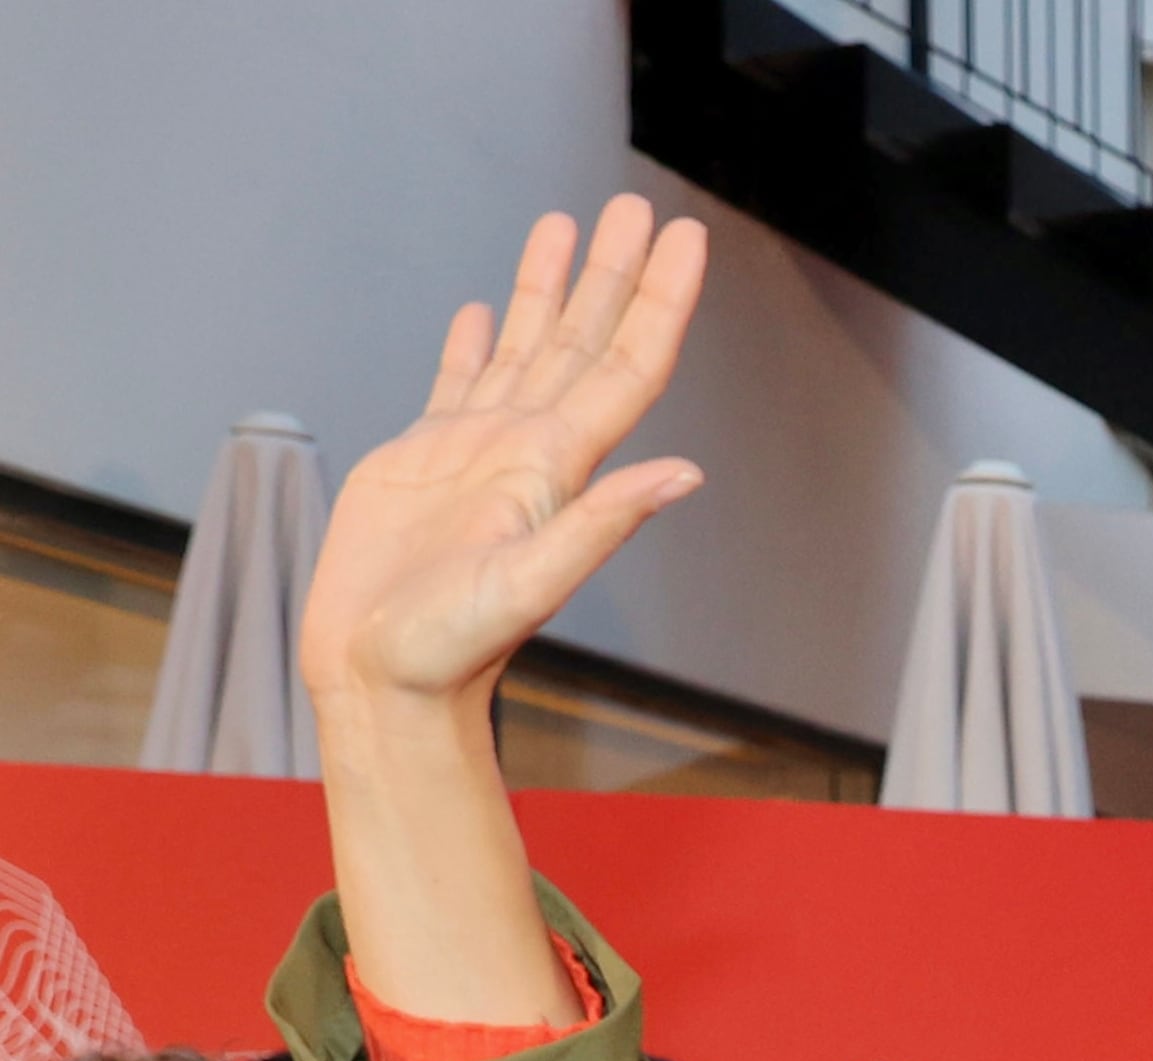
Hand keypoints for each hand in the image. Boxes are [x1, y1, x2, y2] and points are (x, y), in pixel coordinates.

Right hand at [300, 199, 710, 718]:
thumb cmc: (451, 650)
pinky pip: (457, 385)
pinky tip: (486, 310)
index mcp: (558, 467)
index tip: (685, 239)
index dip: (659, 301)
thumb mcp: (531, 585)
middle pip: (583, 340)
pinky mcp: (422, 462)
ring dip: (548, 288)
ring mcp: (476, 452)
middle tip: (636, 205)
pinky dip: (475, 343)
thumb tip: (687, 476)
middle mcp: (528, 449)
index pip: (627, 366)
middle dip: (612, 273)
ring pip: (524, 347)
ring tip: (567, 225)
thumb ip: (601, 524)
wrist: (384, 682)